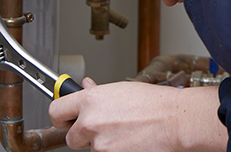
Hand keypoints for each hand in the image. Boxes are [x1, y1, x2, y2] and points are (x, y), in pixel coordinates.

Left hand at [48, 79, 226, 151]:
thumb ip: (97, 93)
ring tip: (124, 133)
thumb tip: (85, 86)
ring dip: (102, 144)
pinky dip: (114, 151)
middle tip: (103, 129)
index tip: (66, 119)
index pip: (55, 111)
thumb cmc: (155, 103)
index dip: (61, 117)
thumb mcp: (122, 90)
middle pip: (70, 137)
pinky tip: (129, 142)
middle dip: (83, 136)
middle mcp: (89, 121)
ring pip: (90, 149)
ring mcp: (98, 143)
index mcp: (89, 100)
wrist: (175, 121)